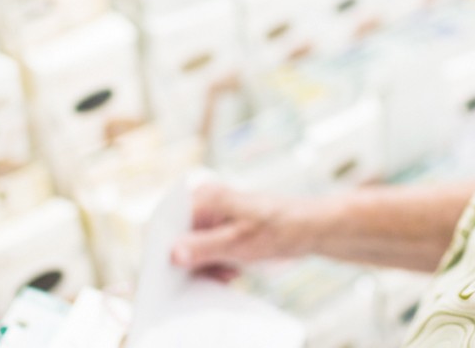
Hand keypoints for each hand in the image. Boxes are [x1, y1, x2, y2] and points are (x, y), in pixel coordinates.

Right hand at [170, 182, 311, 274]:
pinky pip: (209, 251)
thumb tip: (173, 254)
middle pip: (180, 237)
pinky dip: (217, 264)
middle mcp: (205, 203)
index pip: (169, 222)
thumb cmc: (278, 228)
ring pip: (195, 248)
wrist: (309, 229)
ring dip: (206, 266)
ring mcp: (214, 216)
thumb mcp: (238, 242)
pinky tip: (232, 272)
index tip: (165, 274)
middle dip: (191, 261)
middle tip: (207, 277)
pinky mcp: (223, 229)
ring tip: (227, 273)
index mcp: (204, 197)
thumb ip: (205, 247)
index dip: (164, 248)